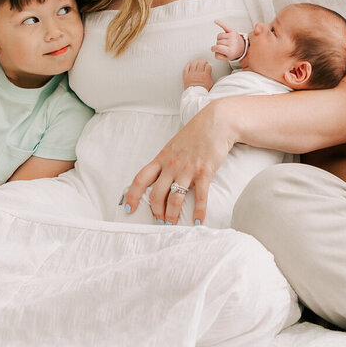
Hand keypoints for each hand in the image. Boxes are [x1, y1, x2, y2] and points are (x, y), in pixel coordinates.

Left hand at [123, 99, 234, 225]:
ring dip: (172, 215)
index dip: (133, 196)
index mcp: (161, 158)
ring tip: (172, 223)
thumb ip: (166, 162)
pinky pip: (200, 197)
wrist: (216, 123)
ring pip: (175, 198)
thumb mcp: (173, 146)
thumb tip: (160, 179)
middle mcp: (172, 165)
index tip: (130, 209)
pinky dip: (198, 212)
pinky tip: (198, 221)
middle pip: (157, 194)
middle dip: (156, 211)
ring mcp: (188, 169)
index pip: (141, 179)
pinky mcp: (204, 172)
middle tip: (159, 220)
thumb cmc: (195, 135)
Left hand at [183, 59, 214, 89]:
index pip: (208, 66)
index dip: (208, 65)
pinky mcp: (186, 76)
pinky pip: (186, 68)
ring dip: (196, 61)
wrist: (195, 95)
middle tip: (203, 62)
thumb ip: (210, 77)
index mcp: (205, 75)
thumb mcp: (210, 84)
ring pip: (194, 64)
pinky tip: (189, 63)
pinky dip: (188, 64)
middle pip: (201, 63)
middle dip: (203, 61)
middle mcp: (198, 73)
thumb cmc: (202, 91)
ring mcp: (192, 74)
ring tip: (197, 61)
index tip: (207, 65)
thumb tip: (210, 75)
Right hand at [211, 19, 246, 61]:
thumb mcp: (226, 58)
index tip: (214, 49)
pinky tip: (216, 21)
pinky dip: (220, 23)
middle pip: (218, 41)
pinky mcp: (232, 31)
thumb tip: (214, 49)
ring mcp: (232, 36)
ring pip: (219, 35)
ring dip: (220, 39)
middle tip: (224, 47)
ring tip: (225, 42)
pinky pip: (224, 26)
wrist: (242, 47)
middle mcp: (232, 43)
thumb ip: (218, 56)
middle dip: (218, 44)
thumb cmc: (233, 52)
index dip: (214, 49)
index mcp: (230, 50)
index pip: (217, 48)